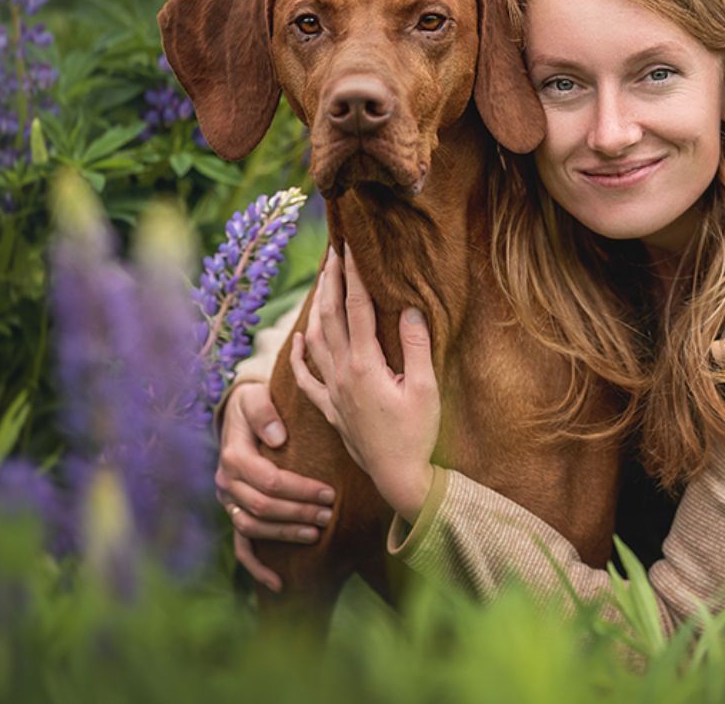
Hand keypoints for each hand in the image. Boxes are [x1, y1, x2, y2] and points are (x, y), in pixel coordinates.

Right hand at [215, 381, 336, 592]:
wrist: (239, 413)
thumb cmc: (256, 403)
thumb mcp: (257, 397)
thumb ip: (264, 413)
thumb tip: (277, 438)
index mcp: (233, 455)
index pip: (267, 480)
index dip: (299, 489)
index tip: (329, 493)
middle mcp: (226, 482)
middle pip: (262, 507)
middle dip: (298, 513)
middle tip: (329, 514)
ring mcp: (228, 502)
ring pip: (253, 528)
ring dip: (285, 535)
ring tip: (317, 533)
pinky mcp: (234, 513)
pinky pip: (241, 546)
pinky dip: (257, 567)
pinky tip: (279, 583)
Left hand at [290, 245, 439, 523]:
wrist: (398, 477)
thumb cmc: (418, 434)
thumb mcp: (426, 389)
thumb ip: (416, 347)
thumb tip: (410, 308)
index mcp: (365, 366)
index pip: (357, 309)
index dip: (354, 276)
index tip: (352, 248)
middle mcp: (342, 374)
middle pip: (330, 317)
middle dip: (331, 281)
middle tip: (334, 252)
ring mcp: (333, 392)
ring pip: (315, 340)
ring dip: (316, 307)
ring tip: (321, 282)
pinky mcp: (331, 408)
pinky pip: (307, 376)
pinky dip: (299, 353)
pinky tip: (298, 338)